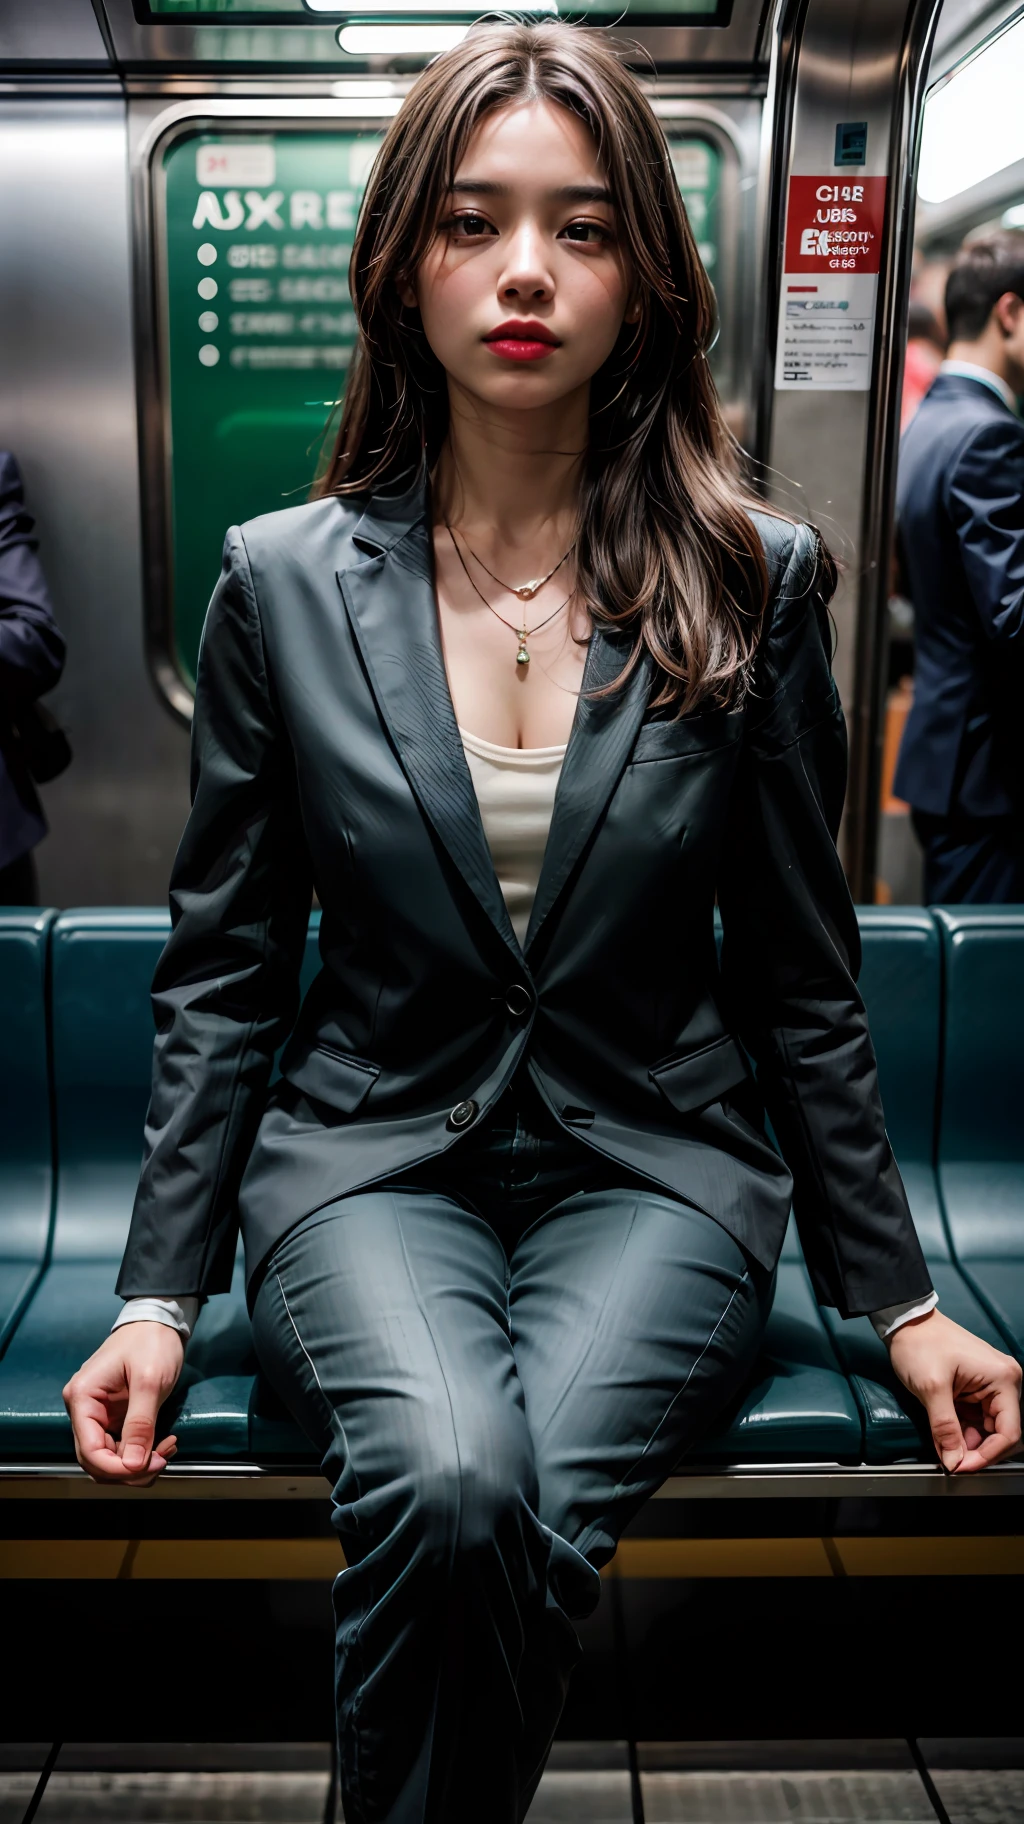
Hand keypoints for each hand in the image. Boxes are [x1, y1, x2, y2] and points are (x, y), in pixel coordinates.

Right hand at [63, 1323, 184, 1484]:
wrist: (159, 1320)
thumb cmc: (151, 1341)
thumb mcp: (149, 1381)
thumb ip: (140, 1424)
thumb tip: (133, 1465)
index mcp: (82, 1397)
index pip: (89, 1450)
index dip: (117, 1468)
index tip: (148, 1467)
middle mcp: (83, 1409)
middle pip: (96, 1459)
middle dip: (129, 1469)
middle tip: (162, 1461)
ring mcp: (98, 1414)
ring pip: (109, 1457)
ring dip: (137, 1464)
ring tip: (166, 1450)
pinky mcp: (113, 1417)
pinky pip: (121, 1446)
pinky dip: (141, 1452)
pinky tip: (164, 1444)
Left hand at [887, 1308, 1021, 1472]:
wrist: (906, 1321)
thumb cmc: (920, 1343)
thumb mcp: (931, 1388)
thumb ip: (944, 1428)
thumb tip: (953, 1461)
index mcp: (1002, 1379)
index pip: (1008, 1432)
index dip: (987, 1455)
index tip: (962, 1466)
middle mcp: (1004, 1382)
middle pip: (999, 1432)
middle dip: (975, 1450)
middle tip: (950, 1460)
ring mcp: (991, 1384)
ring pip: (986, 1428)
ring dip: (967, 1441)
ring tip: (944, 1447)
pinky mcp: (977, 1387)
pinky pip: (976, 1418)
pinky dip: (961, 1430)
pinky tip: (945, 1436)